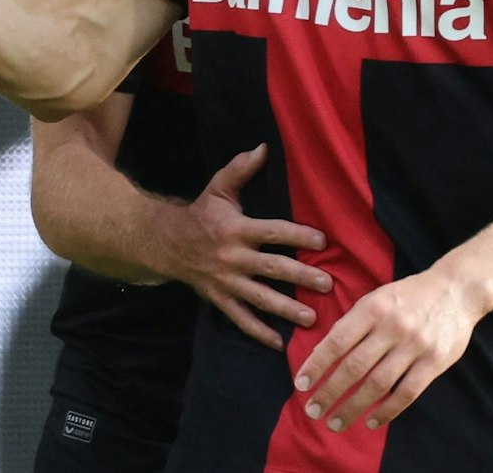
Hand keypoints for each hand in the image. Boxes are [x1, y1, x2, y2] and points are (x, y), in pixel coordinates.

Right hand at [162, 146, 332, 350]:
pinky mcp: (219, 299)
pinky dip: (258, 332)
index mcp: (236, 229)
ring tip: (311, 318)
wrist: (165, 243)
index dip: (296, 236)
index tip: (321, 241)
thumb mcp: (218, 189)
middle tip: (326, 284)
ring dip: (285, 309)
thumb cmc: (201, 214)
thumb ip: (240, 170)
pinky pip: (240, 318)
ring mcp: (226, 282)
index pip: (271, 232)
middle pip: (271, 268)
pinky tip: (279, 344)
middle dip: (299, 277)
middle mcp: (232, 257)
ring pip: (259, 298)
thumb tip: (263, 147)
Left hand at [294, 269, 484, 432]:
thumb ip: (352, 324)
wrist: (455, 291)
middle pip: (355, 367)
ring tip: (336, 422)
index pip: (337, 342)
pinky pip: (406, 393)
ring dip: (353, 407)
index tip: (301, 385)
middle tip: (313, 410)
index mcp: (372, 308)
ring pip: (378, 384)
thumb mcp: (376, 298)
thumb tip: (321, 354)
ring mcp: (415, 346)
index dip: (317, 365)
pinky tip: (370, 421)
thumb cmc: (407, 296)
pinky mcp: (434, 363)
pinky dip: (387, 410)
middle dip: (330, 392)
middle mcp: (391, 327)